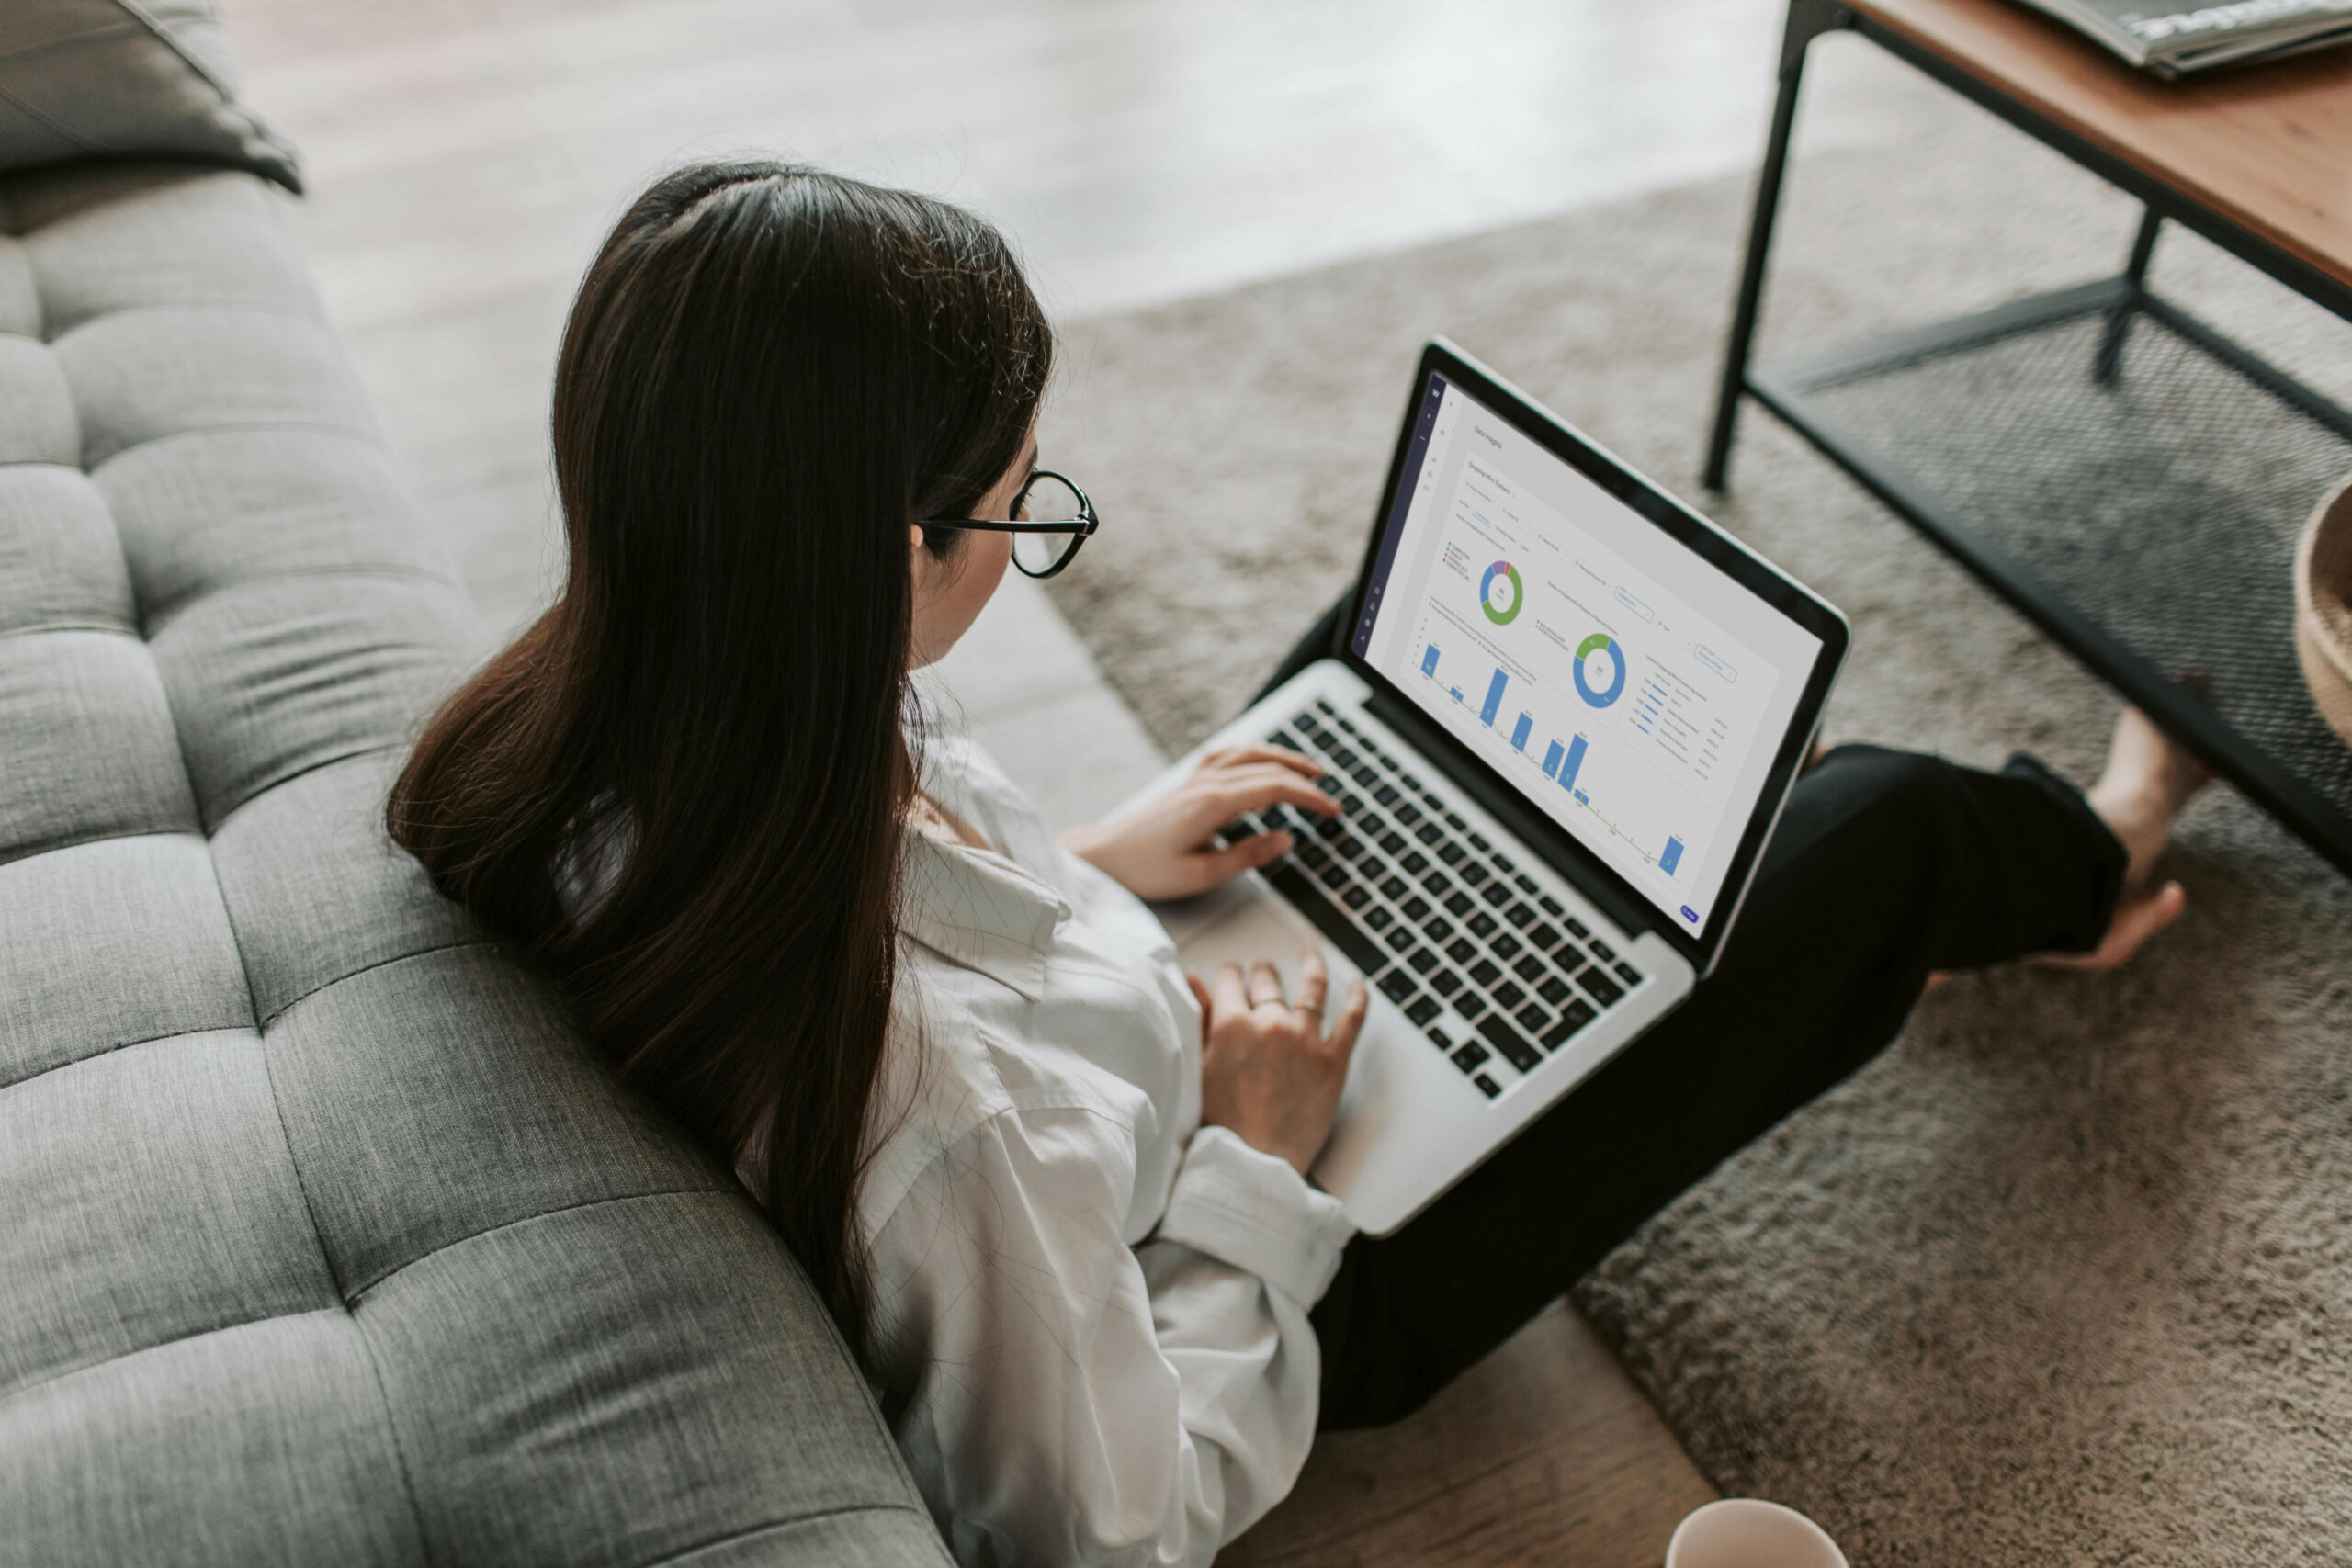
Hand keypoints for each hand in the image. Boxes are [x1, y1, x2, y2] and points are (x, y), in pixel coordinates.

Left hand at [1061, 745, 1338, 900]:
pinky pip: (1227, 755)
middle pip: (1267, 767)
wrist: (1102, 856)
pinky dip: (1252, 754)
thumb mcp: (1201, 874)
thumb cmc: (1145, 869)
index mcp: (1213, 803)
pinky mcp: (1186, 783)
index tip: (1333, 811)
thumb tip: (1286, 839)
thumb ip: (1248, 856)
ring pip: (1248, 754)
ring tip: (1308, 769)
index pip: (1275, 788)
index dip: (1310, 798)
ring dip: (1282, 757)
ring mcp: (1195, 778)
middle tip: (1330, 795)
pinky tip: (1260, 760)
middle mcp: (1206, 782)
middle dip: (1304, 778)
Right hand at [1192, 951, 1367, 1174]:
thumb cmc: (1220, 1124)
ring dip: (1311, 967)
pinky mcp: (1334, 1062)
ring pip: (1312, 989)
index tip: (1232, 976)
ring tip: (1311, 957)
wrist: (1253, 1163)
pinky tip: (1359, 985)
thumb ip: (1199, 1020)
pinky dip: (1359, 998)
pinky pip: (1352, 1020)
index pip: (1230, 982)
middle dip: (1263, 974)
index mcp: (1231, 1024)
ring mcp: (1306, 1040)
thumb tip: (1194, 981)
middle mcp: (1270, 1023)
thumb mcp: (1199, 1067)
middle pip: (1268, 982)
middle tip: (1263, 972)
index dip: (1230, 976)